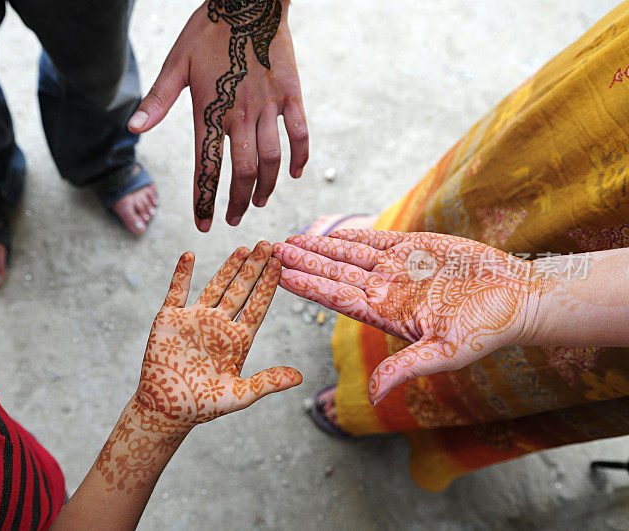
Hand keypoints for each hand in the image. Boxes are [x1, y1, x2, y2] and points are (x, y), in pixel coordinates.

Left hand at [128, 1, 307, 231]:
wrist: (249, 0)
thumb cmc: (207, 31)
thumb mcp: (175, 63)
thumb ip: (157, 100)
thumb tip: (132, 128)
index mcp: (210, 109)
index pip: (206, 166)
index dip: (204, 199)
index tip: (203, 224)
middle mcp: (241, 113)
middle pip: (243, 171)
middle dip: (237, 202)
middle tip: (233, 219)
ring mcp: (270, 105)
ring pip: (272, 159)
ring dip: (266, 187)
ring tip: (260, 202)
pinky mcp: (291, 95)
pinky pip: (300, 133)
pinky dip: (299, 157)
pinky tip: (294, 174)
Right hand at [133, 241, 302, 432]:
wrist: (166, 409)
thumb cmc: (203, 405)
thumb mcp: (239, 395)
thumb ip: (267, 382)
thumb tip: (300, 377)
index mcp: (237, 339)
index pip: (257, 306)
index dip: (268, 285)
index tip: (281, 263)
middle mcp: (219, 324)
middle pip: (241, 290)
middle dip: (254, 268)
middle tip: (268, 244)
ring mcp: (195, 319)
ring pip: (215, 286)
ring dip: (228, 267)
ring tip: (243, 247)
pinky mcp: (170, 319)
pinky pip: (176, 291)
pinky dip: (182, 274)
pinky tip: (189, 255)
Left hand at [273, 230, 552, 404]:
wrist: (517, 298)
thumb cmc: (486, 328)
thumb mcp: (444, 353)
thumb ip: (405, 368)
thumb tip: (372, 396)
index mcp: (387, 314)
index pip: (337, 297)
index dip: (307, 285)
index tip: (279, 275)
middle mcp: (387, 291)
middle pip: (334, 274)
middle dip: (303, 263)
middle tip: (270, 251)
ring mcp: (400, 269)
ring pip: (349, 256)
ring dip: (320, 247)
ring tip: (290, 241)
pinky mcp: (416, 249)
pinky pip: (377, 240)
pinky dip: (353, 235)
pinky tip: (329, 233)